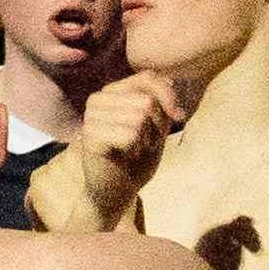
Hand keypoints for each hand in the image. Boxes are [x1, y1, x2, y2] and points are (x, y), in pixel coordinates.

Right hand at [72, 66, 192, 226]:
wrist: (115, 191)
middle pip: (147, 100)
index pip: (148, 77)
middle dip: (158, 125)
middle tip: (145, 143)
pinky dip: (137, 149)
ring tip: (134, 150)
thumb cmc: (136, 159)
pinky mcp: (91, 137)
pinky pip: (131, 134)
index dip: (169, 97)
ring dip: (147, 139)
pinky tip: (126, 156)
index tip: (178, 117)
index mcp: (113, 92)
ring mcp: (91, 117)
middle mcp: (98, 100)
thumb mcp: (156, 127)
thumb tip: (169, 79)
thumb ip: (161, 103)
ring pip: (140, 117)